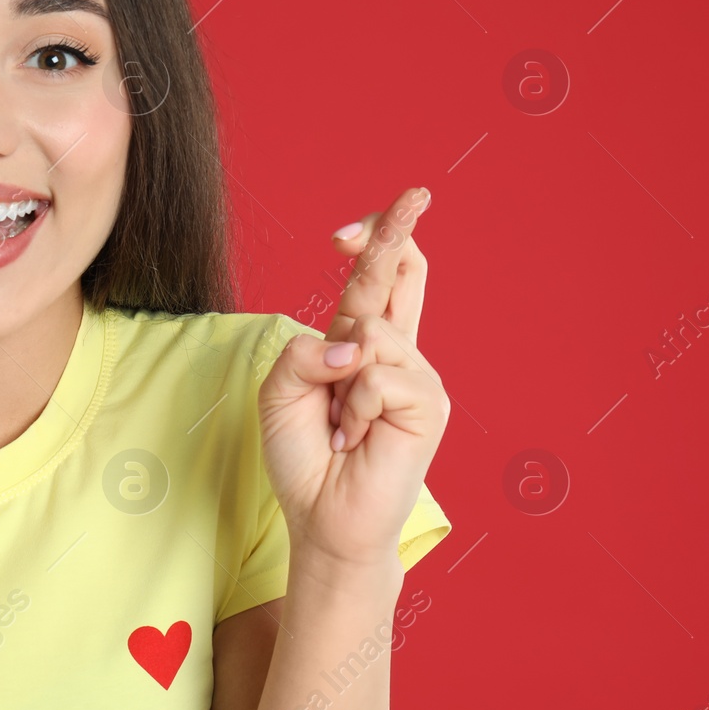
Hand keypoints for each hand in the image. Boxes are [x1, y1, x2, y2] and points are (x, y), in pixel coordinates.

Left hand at [255, 187, 449, 566]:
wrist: (323, 518)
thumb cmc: (304, 455)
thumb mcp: (279, 392)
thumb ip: (302, 353)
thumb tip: (354, 342)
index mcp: (359, 342)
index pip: (377, 278)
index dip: (375, 241)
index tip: (350, 229)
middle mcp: (394, 351)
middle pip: (403, 272)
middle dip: (400, 229)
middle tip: (418, 191)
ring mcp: (416, 375)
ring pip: (370, 331)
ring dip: (337, 381)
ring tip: (342, 426)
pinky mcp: (429, 403)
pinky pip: (378, 374)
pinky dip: (354, 405)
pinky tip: (356, 438)